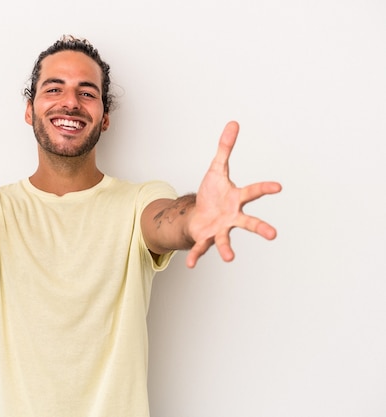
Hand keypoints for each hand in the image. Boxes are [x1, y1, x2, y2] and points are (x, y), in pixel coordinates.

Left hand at [186, 121, 281, 267]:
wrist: (198, 213)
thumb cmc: (211, 193)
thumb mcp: (216, 168)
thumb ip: (225, 148)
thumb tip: (233, 123)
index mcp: (236, 199)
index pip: (252, 192)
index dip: (265, 188)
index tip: (278, 187)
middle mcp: (231, 216)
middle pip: (248, 222)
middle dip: (259, 227)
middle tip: (273, 235)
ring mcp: (219, 229)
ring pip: (225, 240)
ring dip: (226, 248)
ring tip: (230, 258)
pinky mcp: (205, 238)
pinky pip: (201, 248)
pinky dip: (196, 256)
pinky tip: (189, 266)